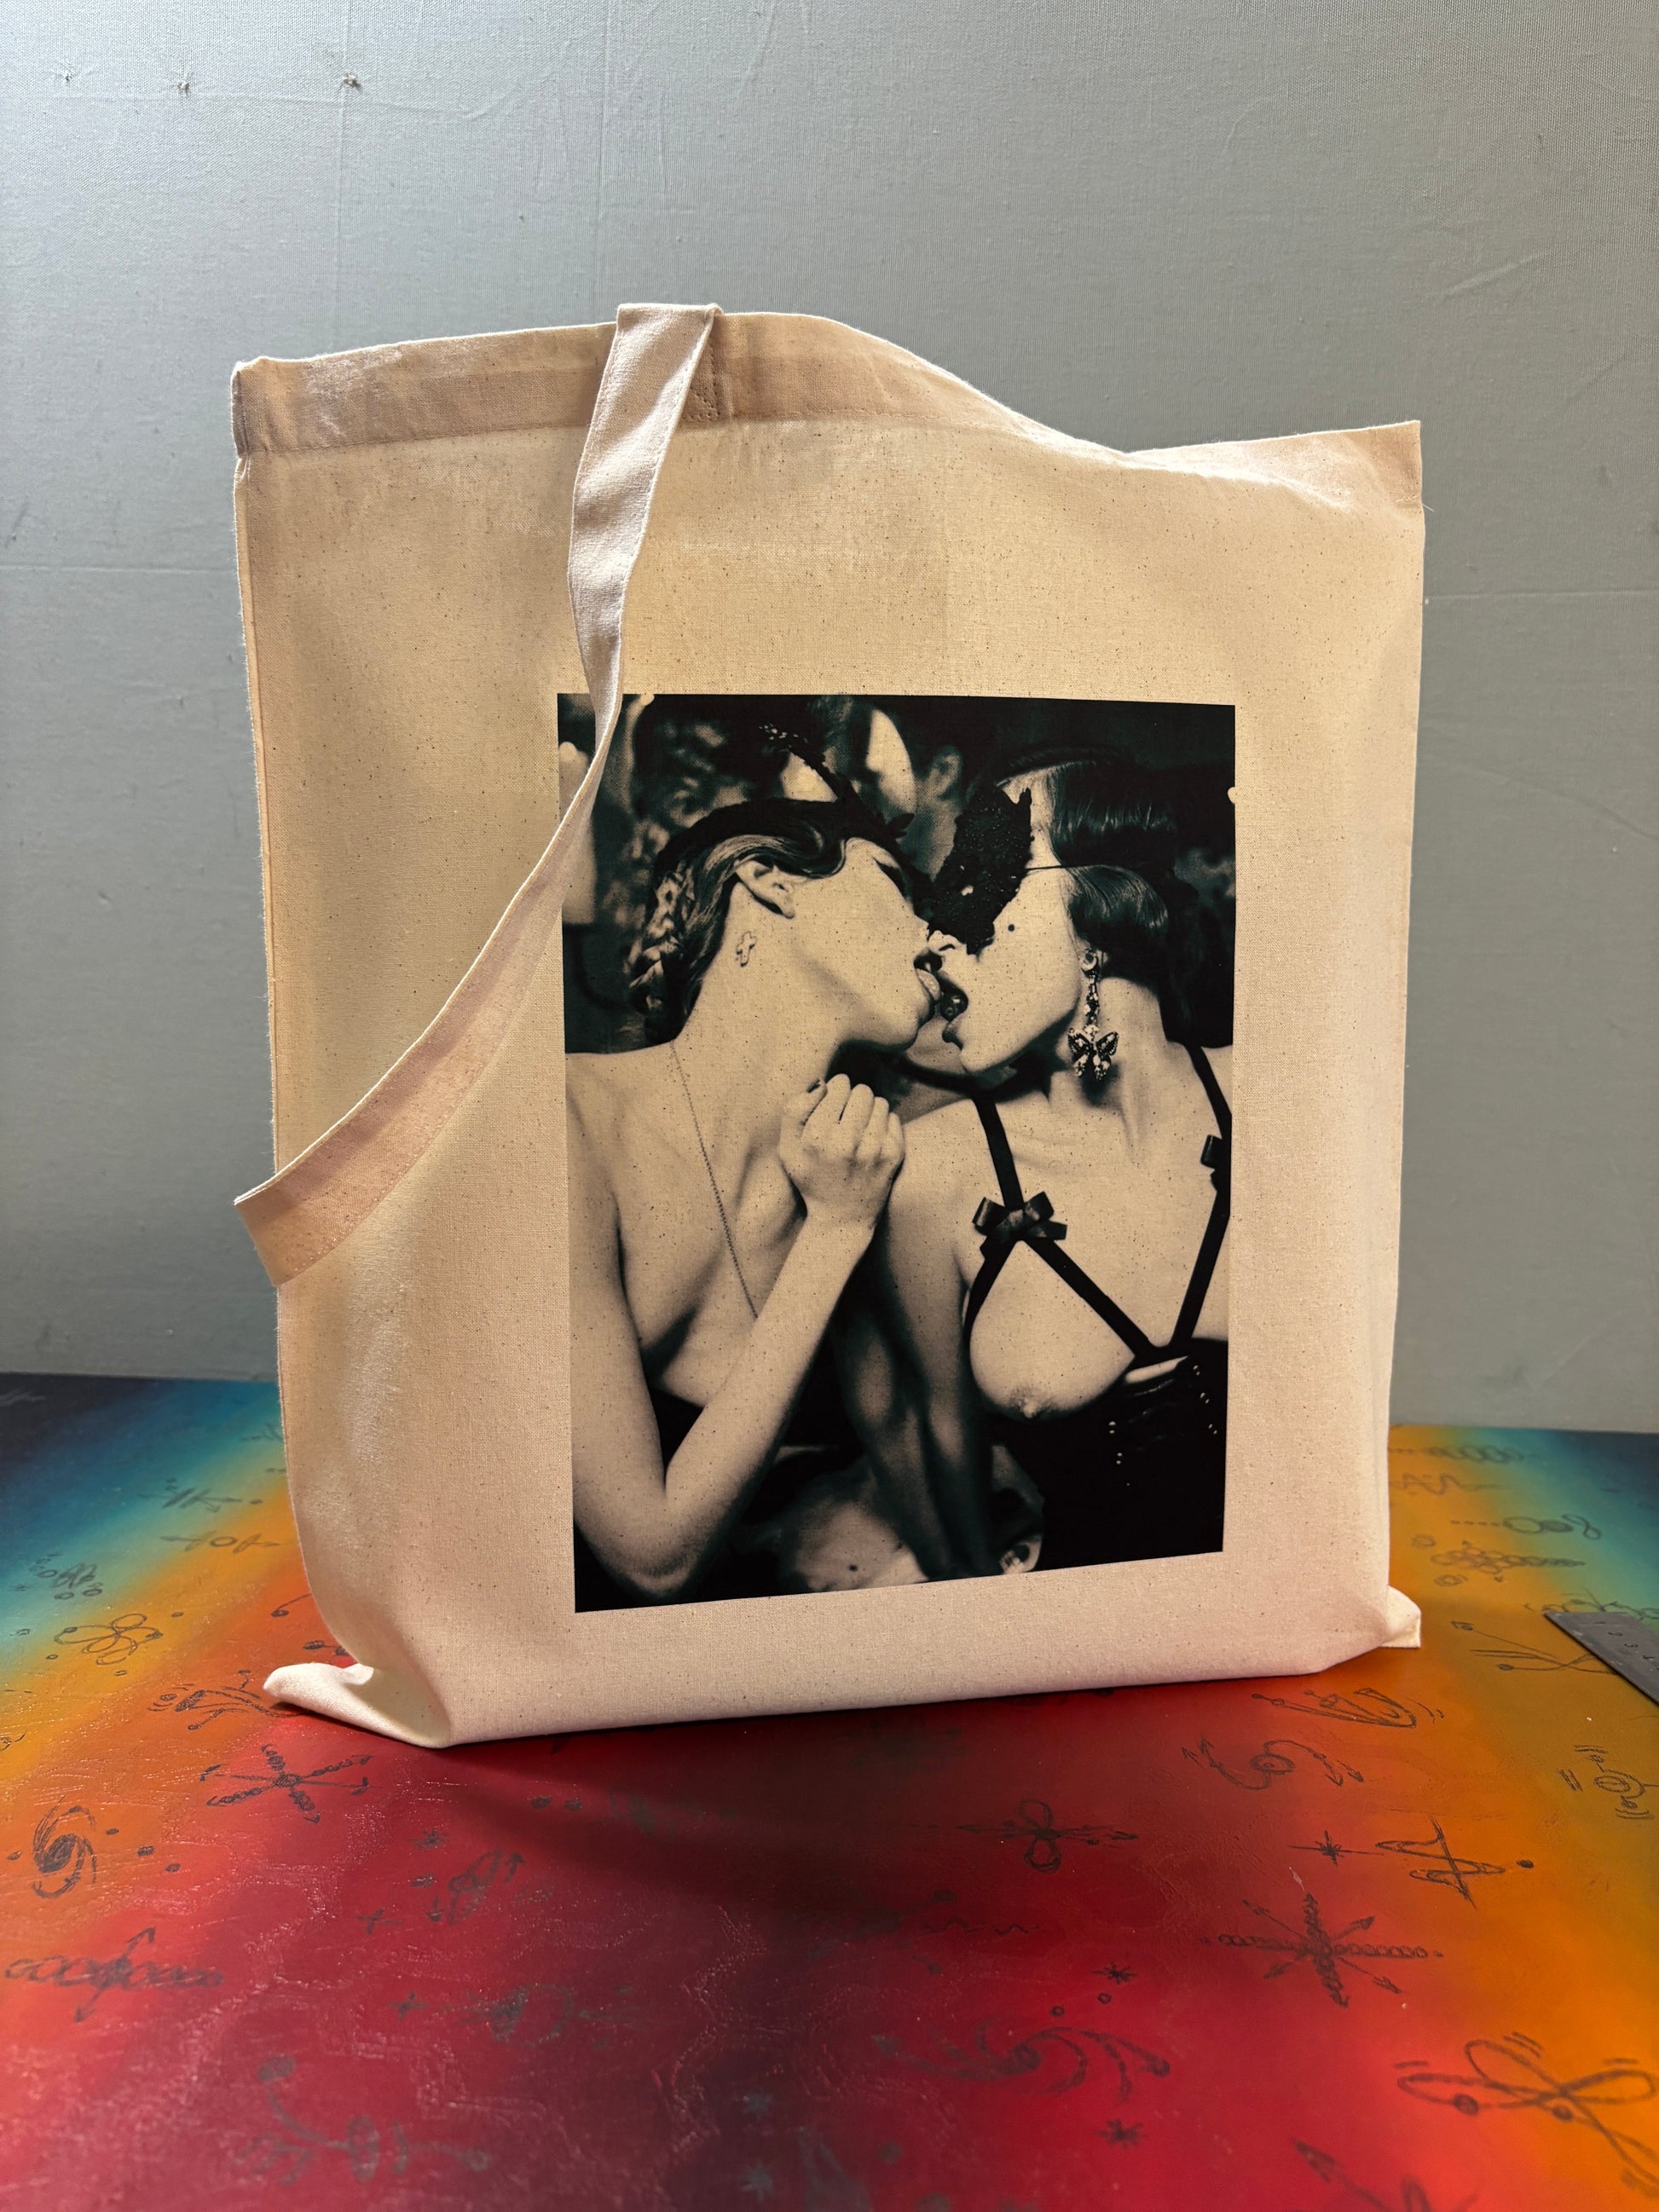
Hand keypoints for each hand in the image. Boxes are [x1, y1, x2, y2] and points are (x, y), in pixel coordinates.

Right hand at [779, 1075, 904, 1232]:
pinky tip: (871, 1140)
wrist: (841, 1219)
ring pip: (880, 1102)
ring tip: (859, 1128)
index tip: (833, 1101)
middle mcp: (846, 1142)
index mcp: (817, 1137)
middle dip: (853, 1098)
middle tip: (846, 1116)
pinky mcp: (893, 1156)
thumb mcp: (788, 1149)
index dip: (835, 1089)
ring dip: (869, 1110)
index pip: (838, 1086)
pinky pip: (893, 1118)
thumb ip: (794, 1111)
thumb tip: (822, 1084)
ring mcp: (873, 1149)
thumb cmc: (812, 1178)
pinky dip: (883, 1124)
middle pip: (861, 1091)